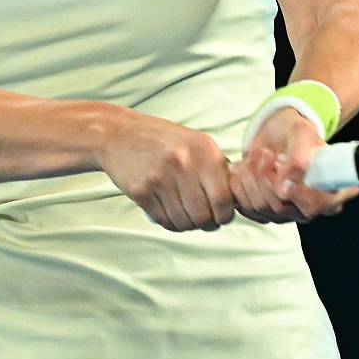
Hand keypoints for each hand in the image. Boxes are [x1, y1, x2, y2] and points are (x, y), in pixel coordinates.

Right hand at [94, 111, 236, 230]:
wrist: (119, 134)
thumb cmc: (163, 141)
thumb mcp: (196, 143)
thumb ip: (218, 168)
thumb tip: (239, 199)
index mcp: (203, 150)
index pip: (224, 199)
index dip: (225, 214)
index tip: (221, 214)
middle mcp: (183, 163)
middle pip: (204, 215)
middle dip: (207, 223)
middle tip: (204, 219)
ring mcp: (160, 178)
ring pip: (184, 222)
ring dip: (188, 224)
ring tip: (186, 213)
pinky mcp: (141, 191)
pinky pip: (164, 220)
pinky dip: (171, 222)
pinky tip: (170, 211)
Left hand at [230, 109, 358, 224]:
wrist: (277, 134)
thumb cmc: (296, 133)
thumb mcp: (302, 134)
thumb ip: (299, 159)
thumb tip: (285, 190)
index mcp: (331, 192)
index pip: (314, 204)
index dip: (294, 189)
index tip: (280, 163)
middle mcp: (311, 209)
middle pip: (280, 207)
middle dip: (266, 175)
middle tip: (266, 153)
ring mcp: (286, 215)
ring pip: (259, 207)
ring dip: (251, 176)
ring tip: (258, 156)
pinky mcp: (263, 214)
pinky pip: (244, 206)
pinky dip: (240, 183)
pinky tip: (246, 167)